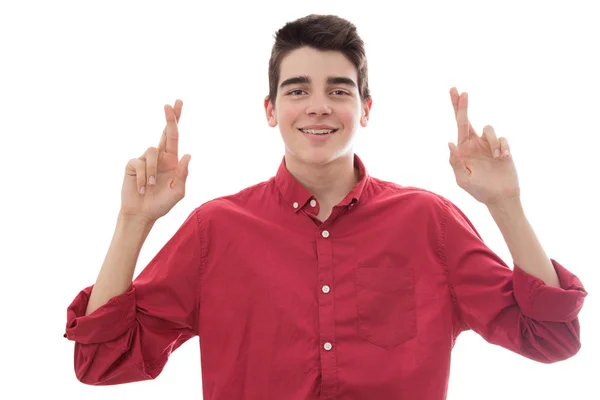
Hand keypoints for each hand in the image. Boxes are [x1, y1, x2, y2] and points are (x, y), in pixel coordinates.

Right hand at [120, 100, 191, 221]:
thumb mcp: (178, 191)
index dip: (175, 121)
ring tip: (152, 187)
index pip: (175, 137)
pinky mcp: (133, 165)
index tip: (177, 103)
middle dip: (170, 118)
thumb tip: (187, 154)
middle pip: (165, 133)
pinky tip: (142, 189)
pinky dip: (144, 178)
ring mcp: (145, 159)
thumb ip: (183, 174)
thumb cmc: (161, 204)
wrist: (142, 214)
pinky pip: (140, 164)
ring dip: (154, 172)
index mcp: (172, 161)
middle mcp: (159, 157)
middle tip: (170, 104)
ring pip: (152, 152)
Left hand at [447, 88, 519, 205]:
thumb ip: (455, 162)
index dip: (457, 108)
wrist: (500, 197)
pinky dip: (503, 147)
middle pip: (467, 119)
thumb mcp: (463, 179)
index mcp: (462, 149)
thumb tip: (450, 142)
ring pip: (488, 129)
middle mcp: (474, 143)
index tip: (455, 92)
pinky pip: (502, 139)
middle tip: (461, 92)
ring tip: (497, 157)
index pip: (458, 125)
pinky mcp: (502, 147)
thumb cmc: (479, 190)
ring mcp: (488, 144)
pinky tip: (503, 158)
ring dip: (493, 141)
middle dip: (463, 105)